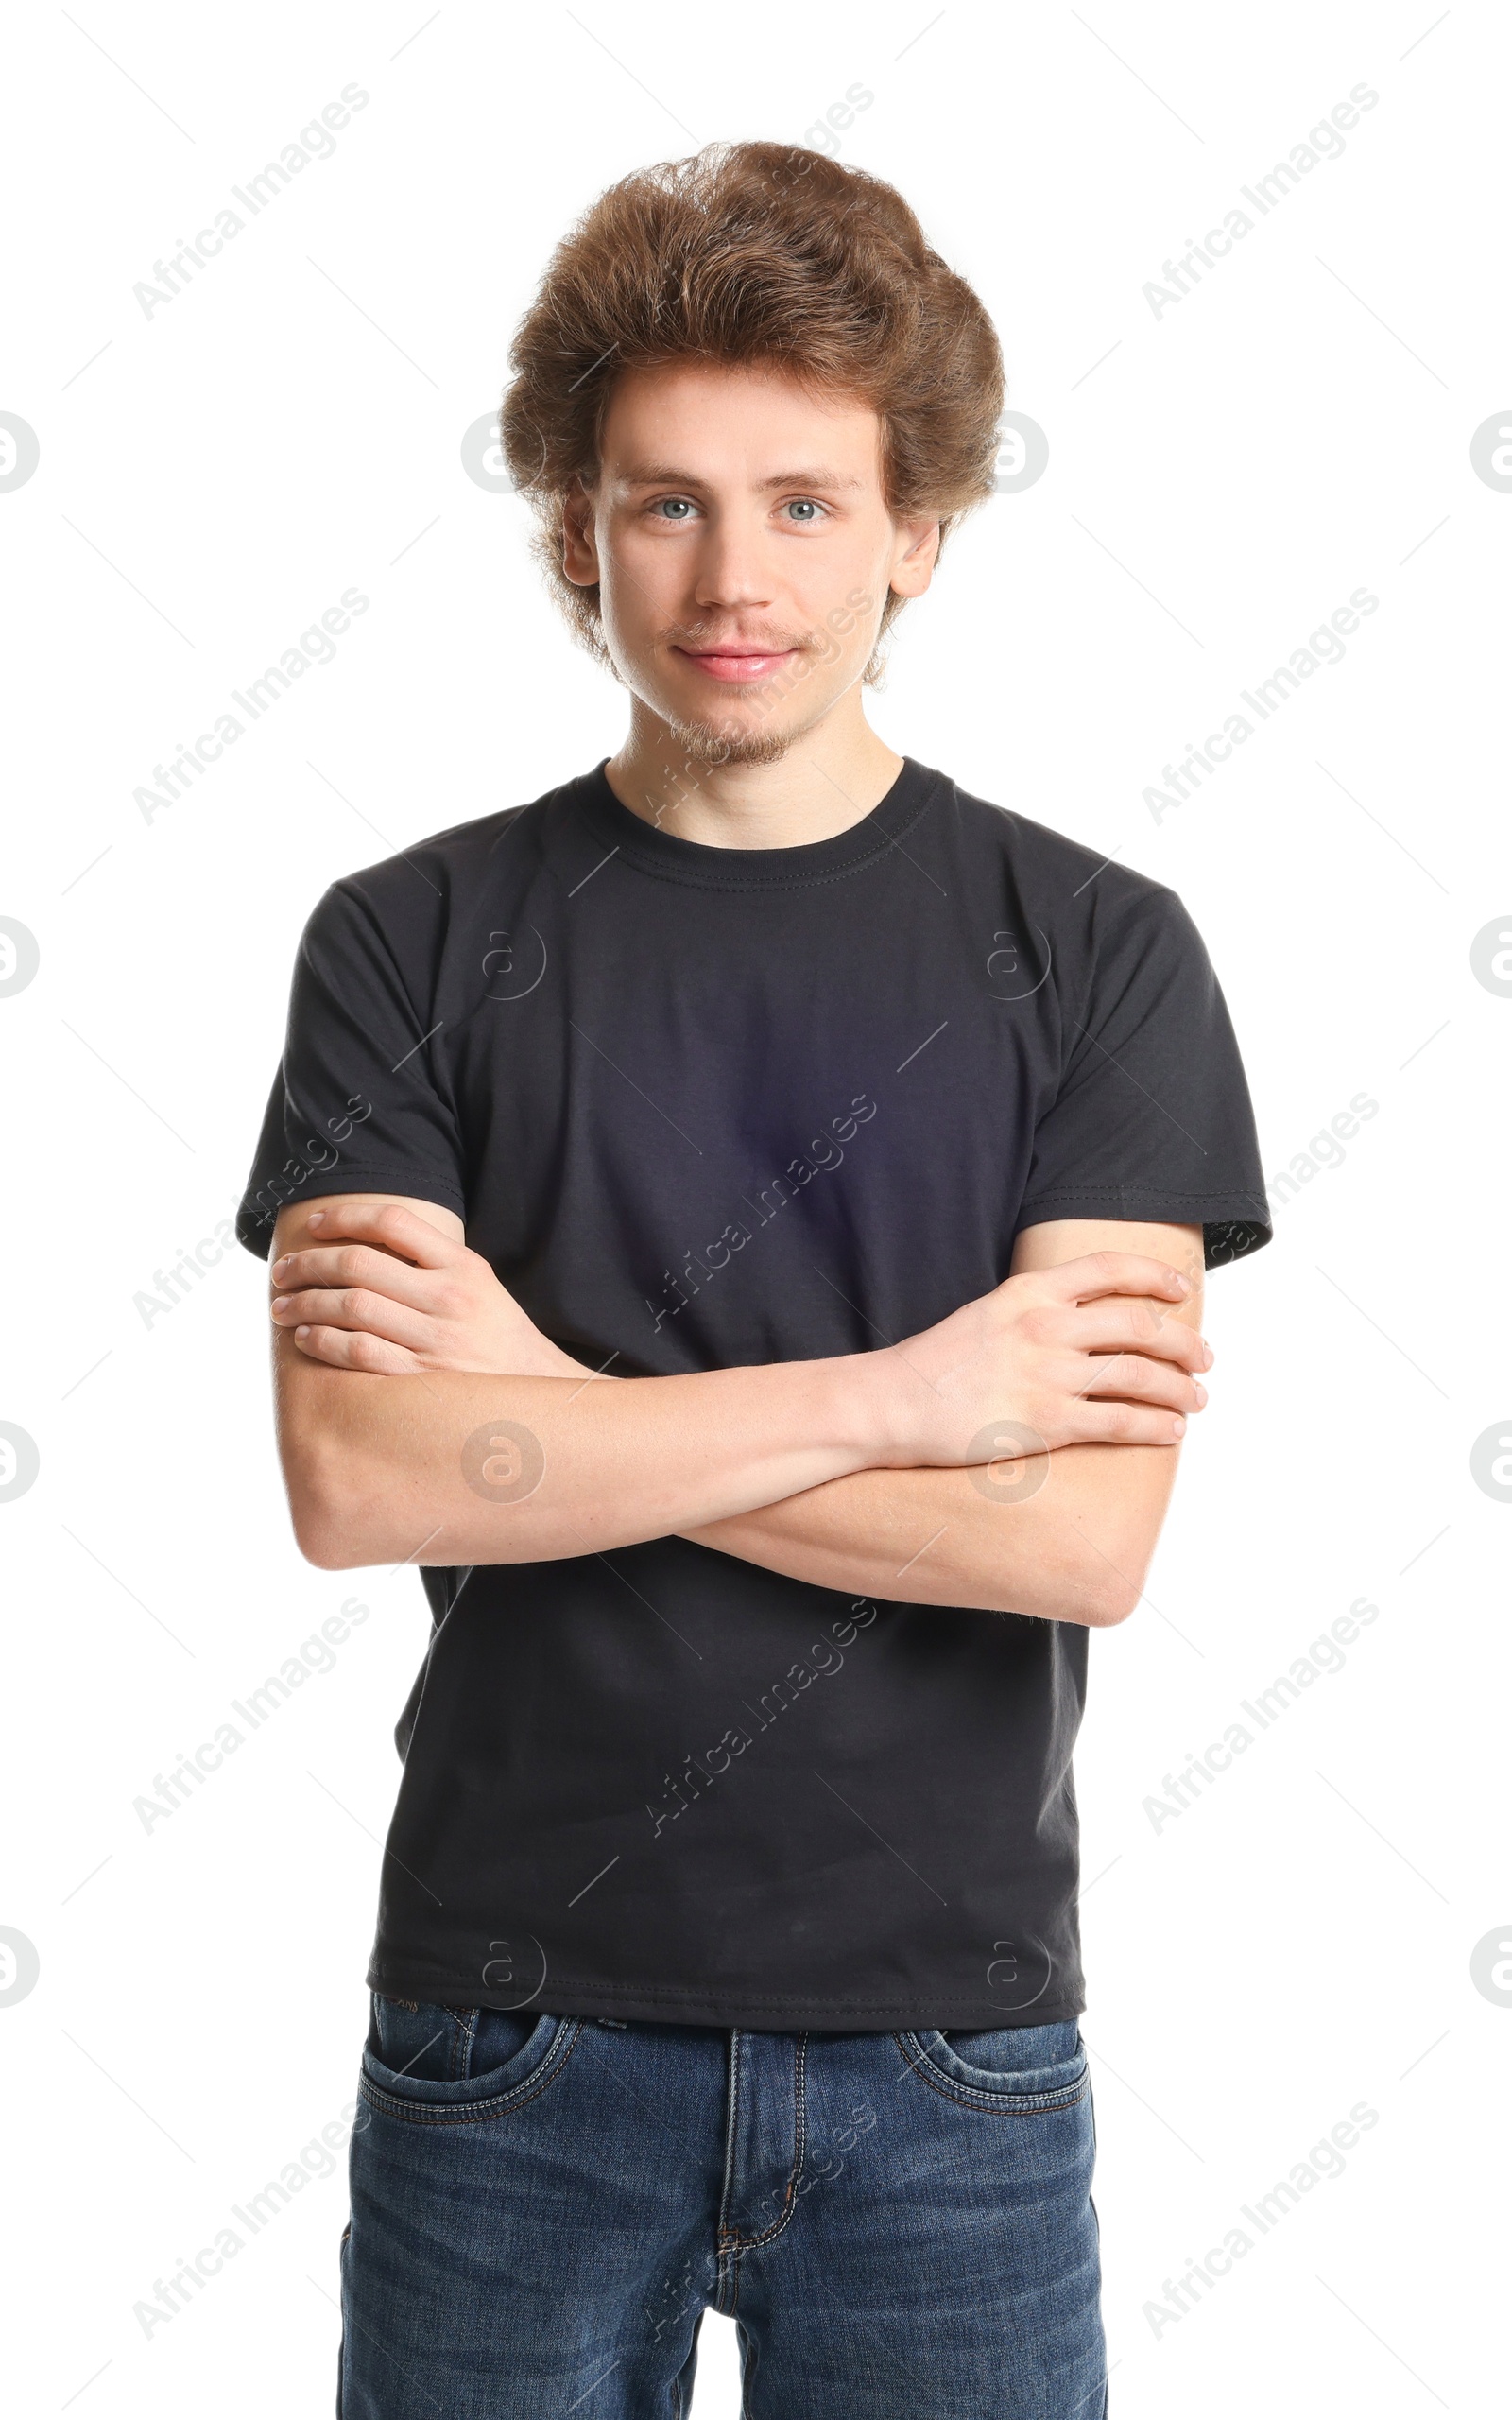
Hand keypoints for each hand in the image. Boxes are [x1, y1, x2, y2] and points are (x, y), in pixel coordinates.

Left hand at [269, 1202, 587, 1377]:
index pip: (393, 1222)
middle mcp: (448, 1298)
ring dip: (305, 1304)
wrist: (535, 1392)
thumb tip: (363, 1238)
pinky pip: (356, 1353)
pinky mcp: (419, 1379)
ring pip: (350, 1308)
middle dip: (308, 1264)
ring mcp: (434, 1340)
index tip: (315, 1226)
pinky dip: (321, 1342)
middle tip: (283, 1271)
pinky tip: (305, 1338)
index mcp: (463, 1266)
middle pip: (359, 1264)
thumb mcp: (478, 1283)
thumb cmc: (495, 1334)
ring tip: (282, 1306)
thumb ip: (431, 1259)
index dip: (345, 1217)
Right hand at [881, 1250, 1211, 1466]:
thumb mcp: (989, 1313)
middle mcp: (1046, 1326)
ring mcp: (1049, 1375)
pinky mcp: (1048, 1423)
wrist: (894, 1403)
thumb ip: (1037, 1310)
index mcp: (1031, 1292)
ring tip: (1196, 1400)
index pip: (1111, 1269)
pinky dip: (1156, 1426)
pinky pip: (1121, 1422)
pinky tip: (1171, 1430)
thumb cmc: (937, 1364)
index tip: (1181, 1290)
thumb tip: (1088, 1321)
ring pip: (1141, 1375)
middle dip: (1185, 1343)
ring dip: (1181, 1389)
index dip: (1156, 1276)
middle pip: (1141, 1325)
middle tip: (1204, 1358)